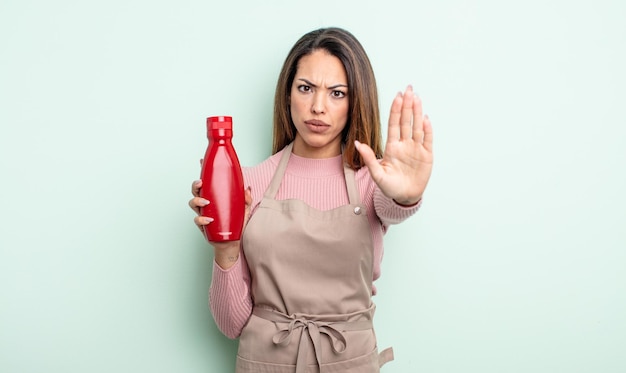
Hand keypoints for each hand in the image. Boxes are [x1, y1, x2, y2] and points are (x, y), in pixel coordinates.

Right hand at [188, 169, 252, 268]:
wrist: (232, 242)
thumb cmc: (236, 223)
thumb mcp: (244, 210)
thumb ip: (246, 199)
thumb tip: (248, 188)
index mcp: (214, 197)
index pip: (207, 182)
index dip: (203, 172)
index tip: (201, 161)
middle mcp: (207, 204)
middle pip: (196, 191)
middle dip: (196, 185)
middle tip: (201, 183)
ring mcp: (204, 214)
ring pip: (193, 203)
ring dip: (197, 200)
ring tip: (206, 202)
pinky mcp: (203, 226)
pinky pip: (197, 221)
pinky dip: (201, 219)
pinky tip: (208, 220)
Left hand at [355, 85, 432, 204]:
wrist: (404, 197)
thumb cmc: (389, 186)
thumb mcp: (377, 174)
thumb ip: (369, 158)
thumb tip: (358, 143)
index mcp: (393, 146)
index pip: (394, 124)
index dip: (396, 110)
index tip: (397, 96)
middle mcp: (405, 144)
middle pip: (407, 121)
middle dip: (407, 105)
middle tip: (408, 88)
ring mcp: (416, 149)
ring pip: (417, 127)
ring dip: (417, 112)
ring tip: (417, 97)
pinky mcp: (427, 156)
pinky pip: (427, 140)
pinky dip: (427, 130)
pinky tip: (425, 119)